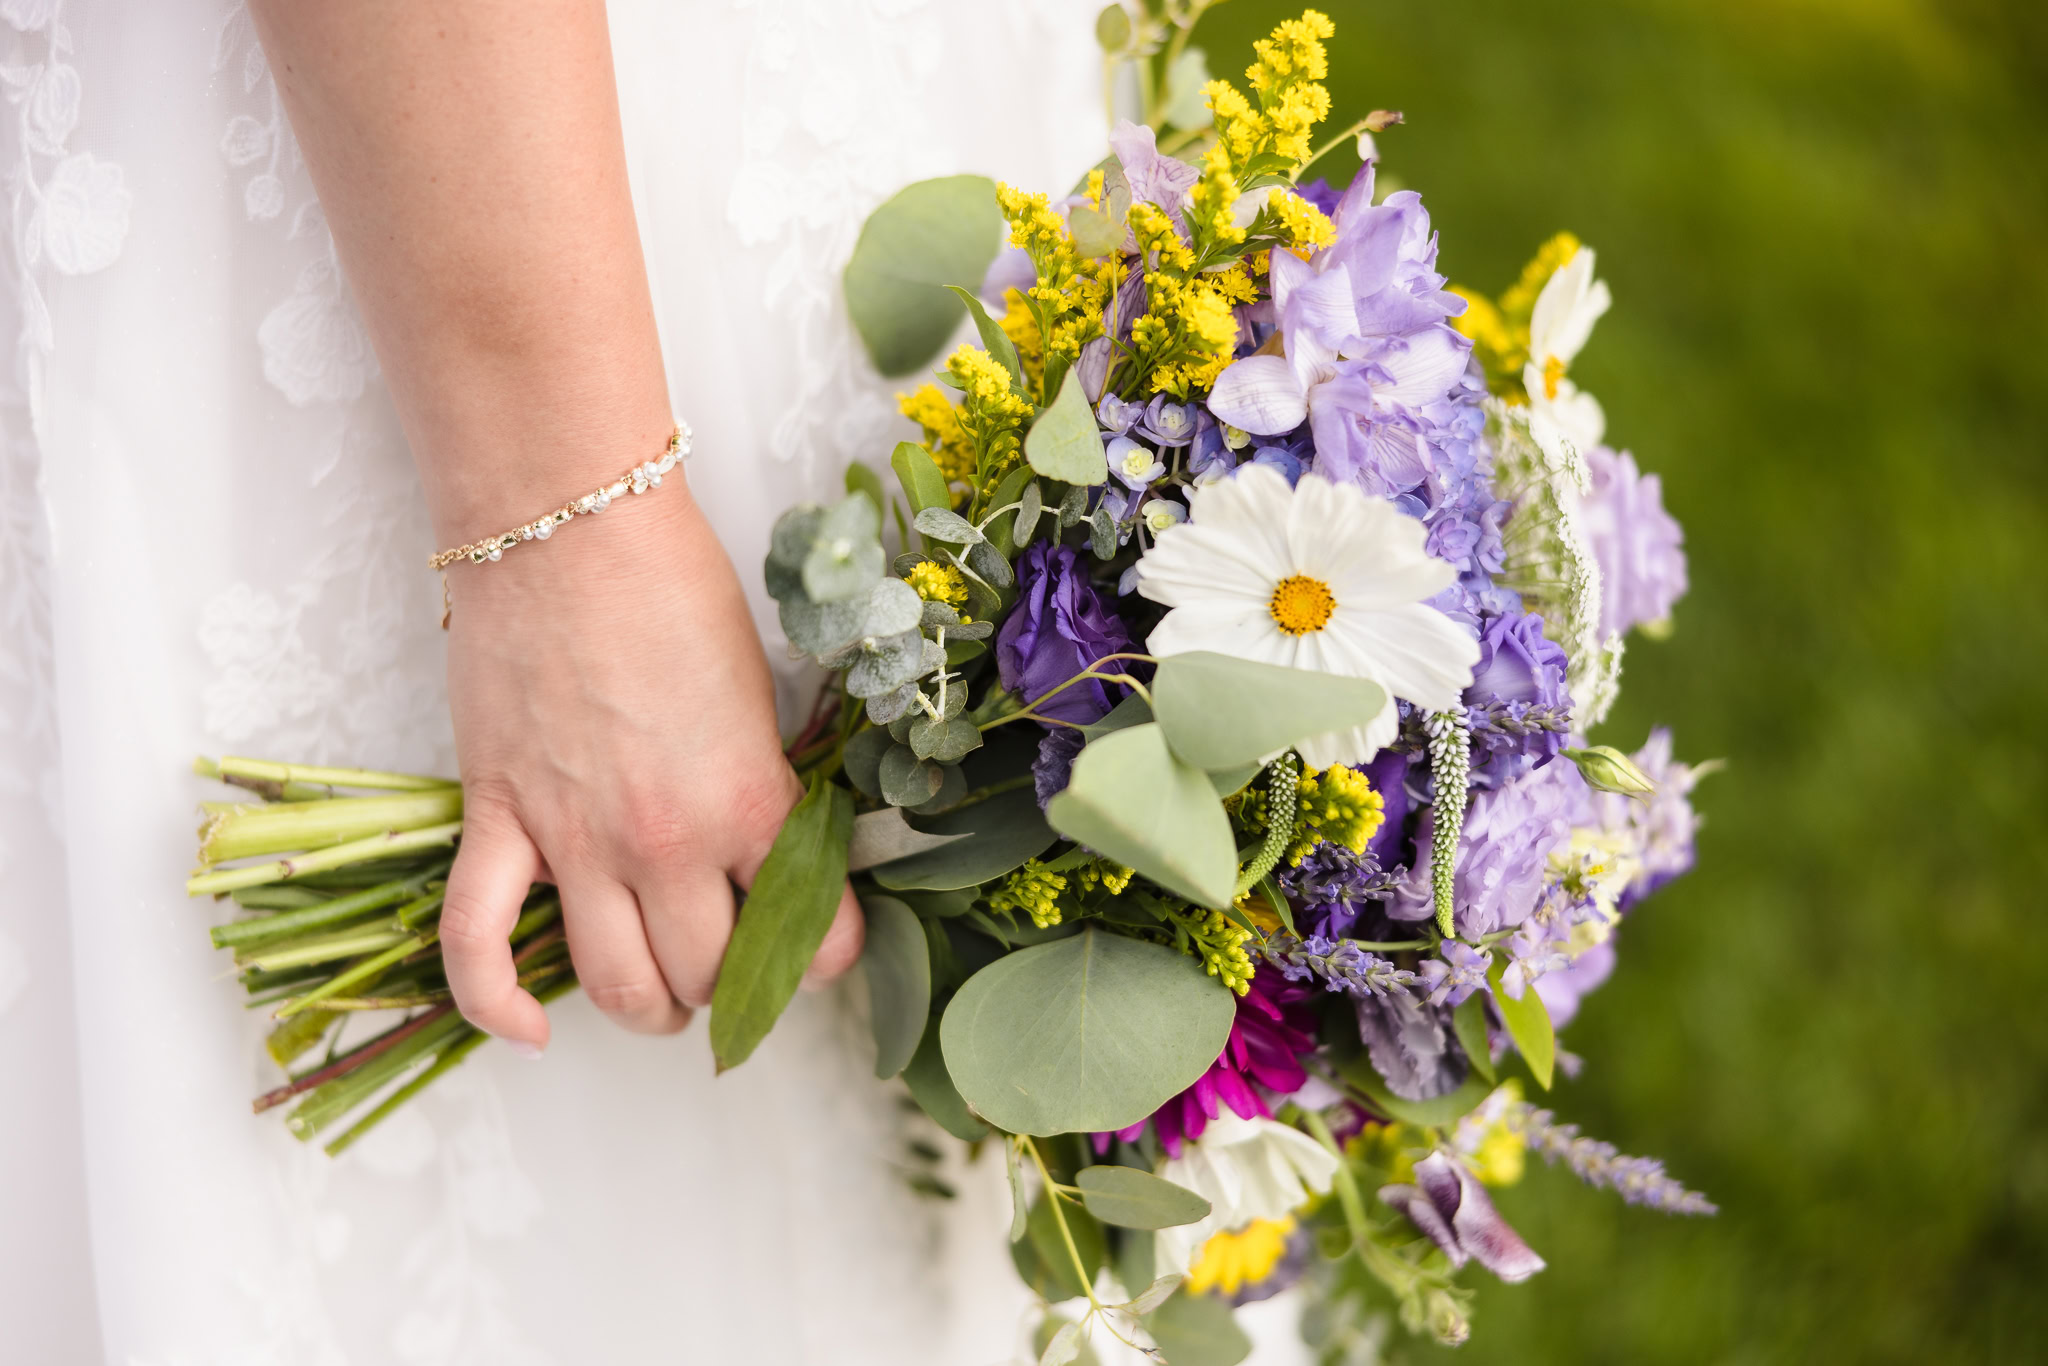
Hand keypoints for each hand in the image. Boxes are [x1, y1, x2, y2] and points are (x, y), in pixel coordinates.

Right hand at [437, 478, 863, 1049]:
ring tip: (663, 996)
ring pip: (618, 986)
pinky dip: (500, 1006)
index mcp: (748, 804)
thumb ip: (758, 784)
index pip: (811, 938)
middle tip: (735, 964)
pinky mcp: (497, 820)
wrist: (568, 523)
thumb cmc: (673, 587)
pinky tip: (534, 1030)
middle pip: (707, 975)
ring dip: (649, 1009)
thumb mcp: (755, 695)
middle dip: (732, 988)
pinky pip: (477, 945)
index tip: (822, 946)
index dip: (825, 958)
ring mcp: (574, 840)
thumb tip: (768, 842)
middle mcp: (666, 842)